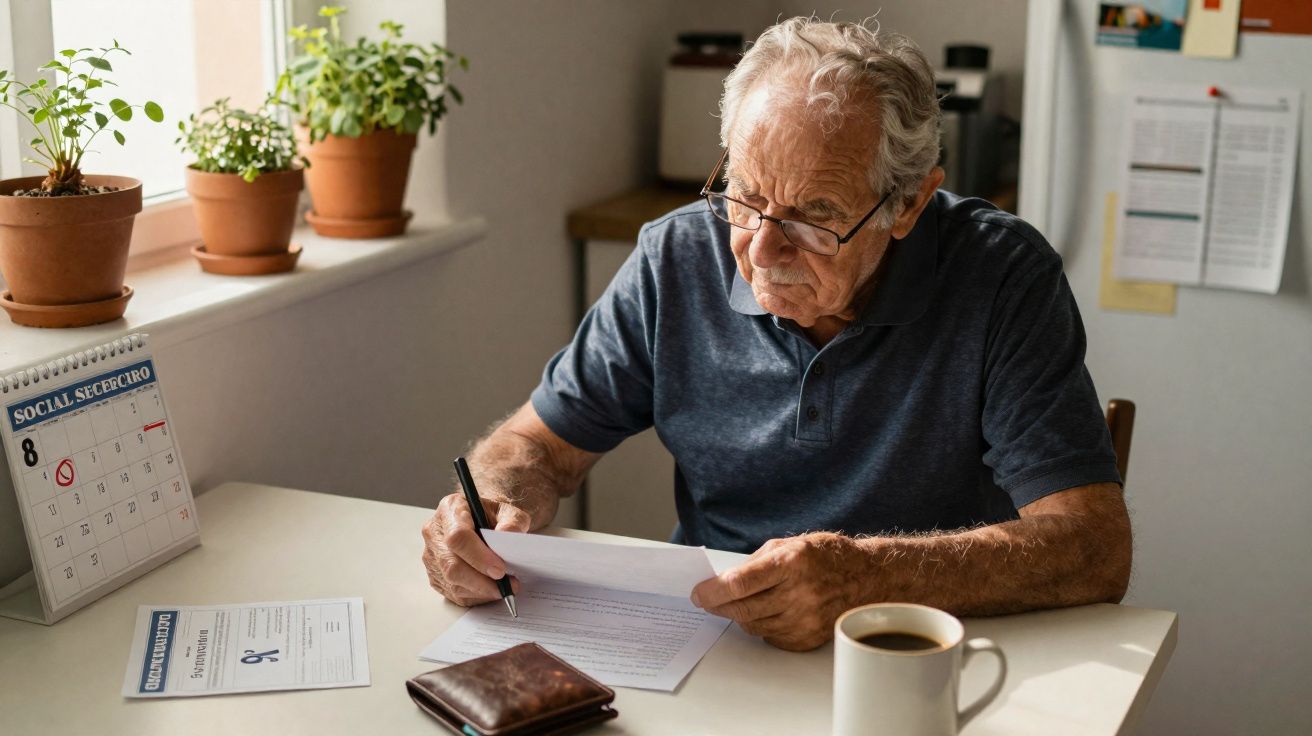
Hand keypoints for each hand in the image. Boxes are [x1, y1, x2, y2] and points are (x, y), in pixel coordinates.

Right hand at [421, 492, 530, 606]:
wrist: (484, 522)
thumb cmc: (493, 516)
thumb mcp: (509, 511)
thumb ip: (513, 521)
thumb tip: (508, 535)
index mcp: (450, 509)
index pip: (458, 537)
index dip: (479, 557)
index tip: (500, 569)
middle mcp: (435, 533)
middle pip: (451, 564)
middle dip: (481, 580)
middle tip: (507, 584)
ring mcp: (432, 556)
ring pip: (452, 583)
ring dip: (481, 590)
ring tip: (505, 587)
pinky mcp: (435, 575)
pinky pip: (453, 593)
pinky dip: (476, 596)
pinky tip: (491, 589)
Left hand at [691, 532, 868, 650]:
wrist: (867, 578)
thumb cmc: (825, 556)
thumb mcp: (789, 545)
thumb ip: (755, 563)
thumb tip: (722, 581)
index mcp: (791, 563)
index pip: (740, 583)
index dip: (713, 591)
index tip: (698, 593)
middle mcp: (799, 593)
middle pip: (742, 609)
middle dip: (718, 605)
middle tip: (707, 600)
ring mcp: (805, 619)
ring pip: (753, 626)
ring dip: (739, 615)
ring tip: (740, 602)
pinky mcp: (808, 638)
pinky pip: (770, 637)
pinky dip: (761, 625)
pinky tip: (768, 611)